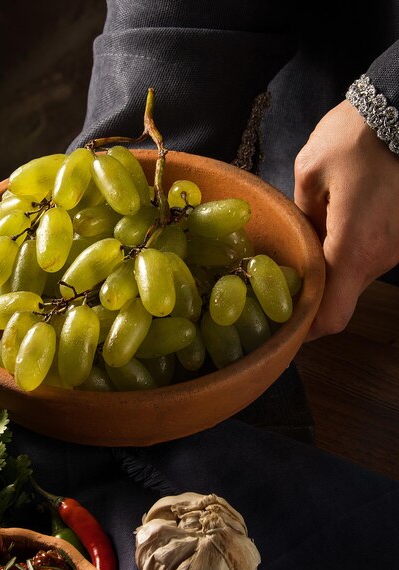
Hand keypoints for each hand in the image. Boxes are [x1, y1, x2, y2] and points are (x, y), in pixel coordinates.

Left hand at [294, 99, 398, 340]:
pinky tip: (331, 227)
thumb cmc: (357, 137)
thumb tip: (303, 234)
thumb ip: (301, 215)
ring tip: (304, 246)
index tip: (286, 329)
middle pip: (342, 297)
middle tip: (283, 280)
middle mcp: (379, 257)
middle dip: (313, 293)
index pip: (332, 315)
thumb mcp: (310, 172)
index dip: (308, 330)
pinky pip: (370, 255)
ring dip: (330, 268)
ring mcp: (395, 247)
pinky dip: (348, 252)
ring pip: (356, 275)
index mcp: (353, 249)